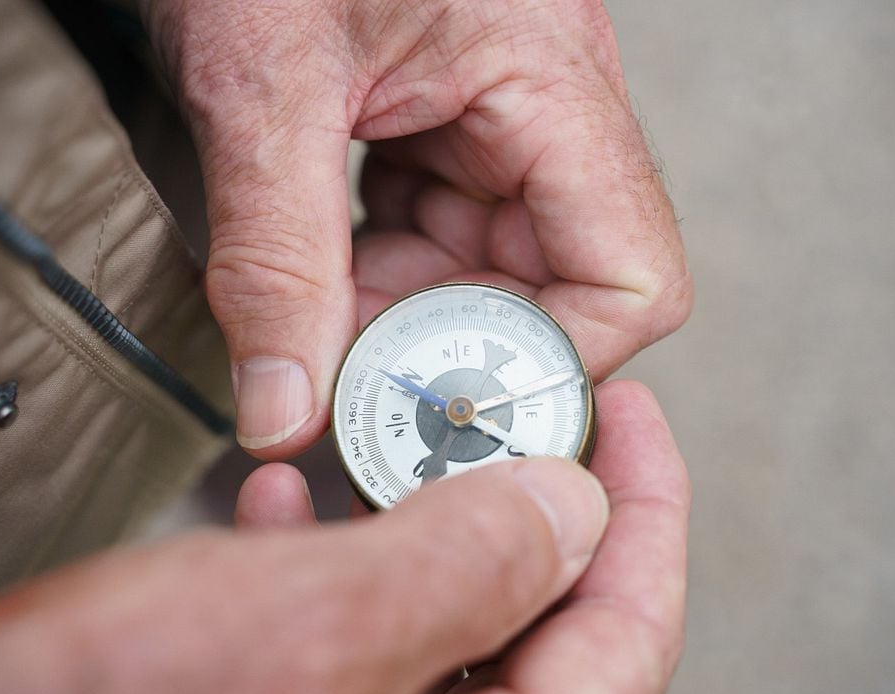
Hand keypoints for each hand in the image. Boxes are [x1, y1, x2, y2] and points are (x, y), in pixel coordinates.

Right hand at [0, 381, 688, 693]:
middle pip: (546, 623)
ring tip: (406, 440)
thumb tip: (572, 507)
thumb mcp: (324, 625)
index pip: (628, 638)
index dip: (649, 513)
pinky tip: (291, 503)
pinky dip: (337, 555)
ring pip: (446, 617)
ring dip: (427, 516)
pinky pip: (354, 633)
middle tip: (531, 416)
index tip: (633, 419)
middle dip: (534, 502)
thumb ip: (474, 565)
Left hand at [141, 0, 691, 457]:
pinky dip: (379, 277)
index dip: (552, 361)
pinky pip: (439, 239)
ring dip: (403, 317)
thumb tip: (288, 412)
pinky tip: (320, 269)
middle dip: (449, 345)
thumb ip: (276, 259)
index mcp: (551, 80)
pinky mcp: (446, 131)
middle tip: (347, 373)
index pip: (630, 277)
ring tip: (315, 311)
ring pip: (488, 275)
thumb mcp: (264, 87)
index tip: (449, 402)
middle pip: (553, 290)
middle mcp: (547, 108)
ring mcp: (498, 121)